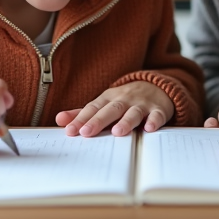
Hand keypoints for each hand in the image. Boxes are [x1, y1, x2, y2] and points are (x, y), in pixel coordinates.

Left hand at [56, 81, 174, 136]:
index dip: (81, 119)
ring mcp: (142, 104)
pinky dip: (154, 121)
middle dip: (98, 121)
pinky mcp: (158, 109)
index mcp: (108, 98)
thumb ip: (83, 113)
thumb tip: (59, 120)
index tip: (70, 131)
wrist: (156, 87)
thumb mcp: (104, 103)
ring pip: (133, 112)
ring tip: (117, 132)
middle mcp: (124, 99)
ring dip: (126, 121)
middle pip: (110, 109)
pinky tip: (149, 128)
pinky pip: (157, 115)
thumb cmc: (125, 100)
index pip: (92, 108)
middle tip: (87, 132)